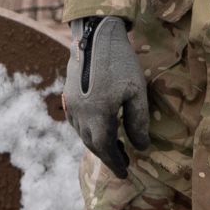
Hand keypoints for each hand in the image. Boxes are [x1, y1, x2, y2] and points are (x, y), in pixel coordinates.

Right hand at [64, 16, 150, 177]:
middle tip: (124, 162)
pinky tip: (100, 127)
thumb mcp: (136, 92)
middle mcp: (80, 114)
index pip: (105, 148)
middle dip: (107, 156)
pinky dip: (89, 131)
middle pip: (92, 144)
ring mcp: (71, 105)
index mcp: (97, 115)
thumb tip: (141, 147)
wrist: (95, 35)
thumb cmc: (120, 63)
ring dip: (98, 144)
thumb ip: (138, 122)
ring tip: (116, 145)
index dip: (115, 163)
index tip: (126, 174)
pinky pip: (77, 122)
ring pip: (82, 134)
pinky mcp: (68, 95)